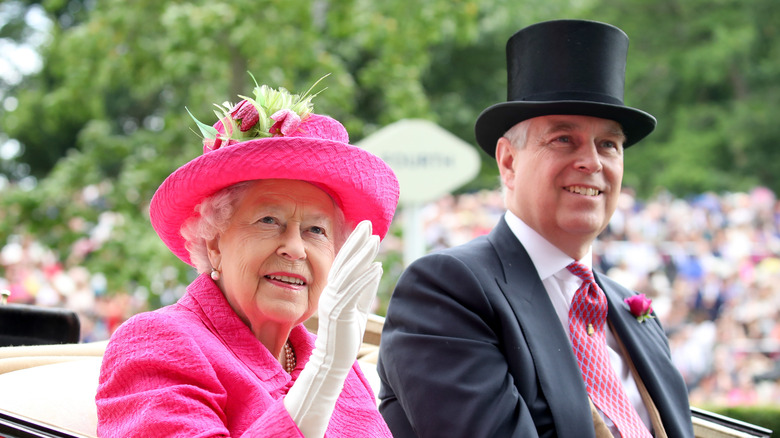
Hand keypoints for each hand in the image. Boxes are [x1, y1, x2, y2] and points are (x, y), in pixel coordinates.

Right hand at [284, 220, 381, 437]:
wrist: (332, 361)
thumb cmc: (345, 336)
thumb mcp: (358, 308)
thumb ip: (365, 289)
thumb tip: (376, 268)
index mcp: (333, 290)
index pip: (344, 262)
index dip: (354, 244)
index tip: (365, 228)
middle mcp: (330, 292)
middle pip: (344, 262)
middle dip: (357, 241)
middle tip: (368, 223)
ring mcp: (333, 302)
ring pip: (348, 273)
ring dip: (362, 256)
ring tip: (375, 240)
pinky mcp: (339, 313)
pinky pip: (353, 292)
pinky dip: (365, 279)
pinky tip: (377, 267)